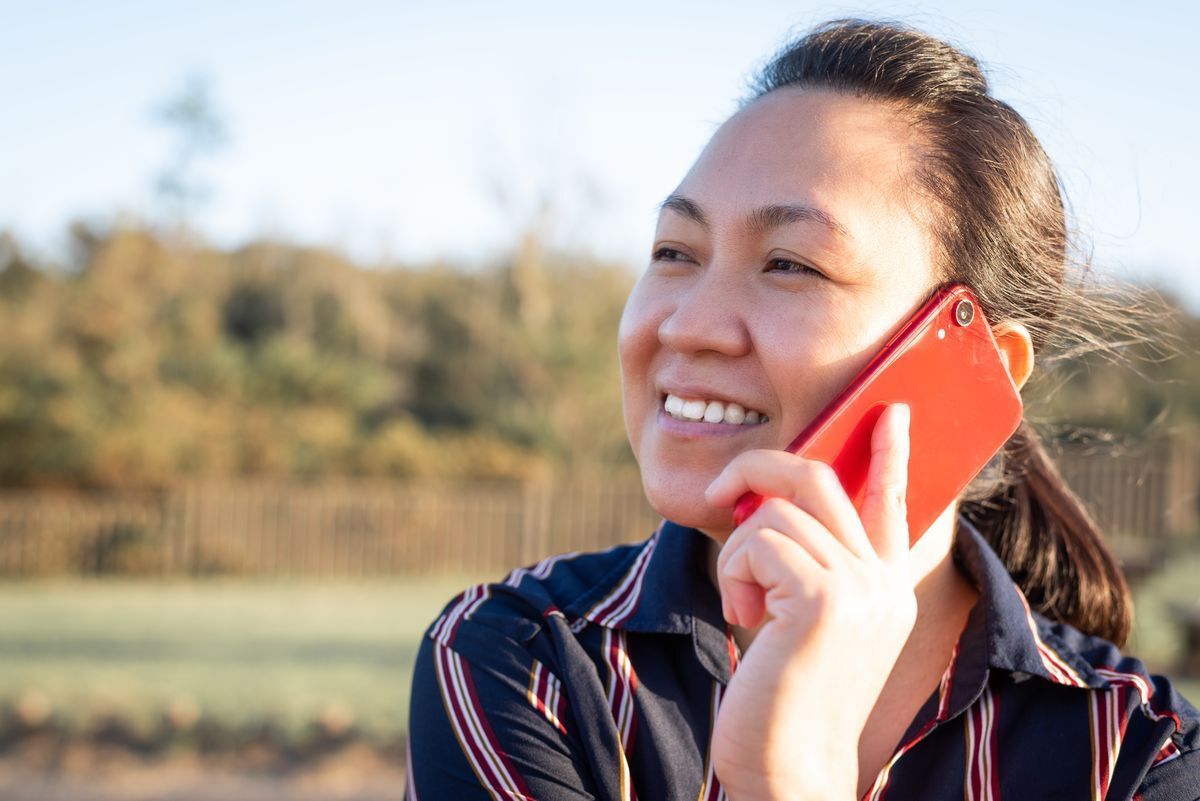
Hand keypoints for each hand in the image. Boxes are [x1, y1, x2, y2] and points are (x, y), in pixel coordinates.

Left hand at [703, 403, 916, 800]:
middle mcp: (882, 582)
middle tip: (722, 495)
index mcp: (884, 588)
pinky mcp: (824, 601)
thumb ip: (801, 568)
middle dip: (759, 470)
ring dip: (736, 554)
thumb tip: (764, 506)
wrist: (788, 771)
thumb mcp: (800, 626)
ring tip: (742, 607)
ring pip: (775, 512)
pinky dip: (733, 574)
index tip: (889, 412)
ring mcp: (859, 588)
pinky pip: (758, 542)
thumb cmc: (782, 701)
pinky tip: (742, 619)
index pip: (892, 503)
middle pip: (817, 478)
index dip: (887, 453)